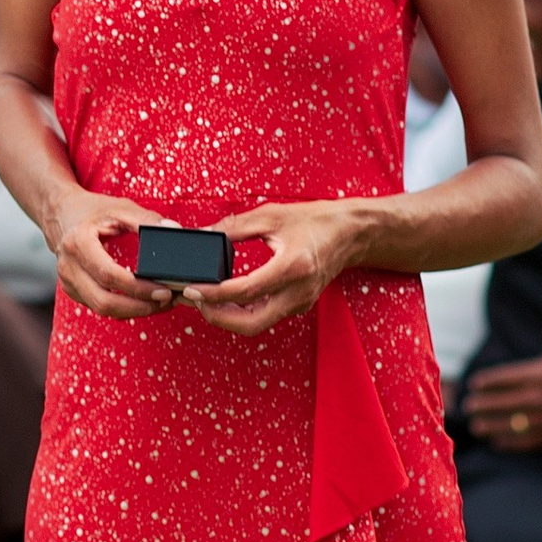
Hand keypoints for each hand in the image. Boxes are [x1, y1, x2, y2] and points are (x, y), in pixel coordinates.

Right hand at [46, 190, 182, 323]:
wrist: (61, 213)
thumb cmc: (92, 210)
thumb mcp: (120, 208)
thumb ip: (147, 220)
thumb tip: (172, 230)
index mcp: (78, 243)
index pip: (108, 274)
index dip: (137, 287)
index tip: (163, 289)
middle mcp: (68, 266)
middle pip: (103, 301)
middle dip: (138, 306)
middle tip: (165, 300)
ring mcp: (67, 281)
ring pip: (102, 309)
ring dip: (133, 311)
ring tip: (159, 303)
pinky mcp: (72, 290)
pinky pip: (99, 306)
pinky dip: (123, 308)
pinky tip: (142, 301)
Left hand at [182, 204, 359, 338]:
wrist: (349, 233)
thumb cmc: (314, 221)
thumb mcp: (270, 216)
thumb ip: (233, 227)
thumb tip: (203, 236)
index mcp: (292, 267)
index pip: (244, 291)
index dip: (213, 294)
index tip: (191, 288)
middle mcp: (297, 292)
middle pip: (249, 324)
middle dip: (216, 316)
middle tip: (194, 299)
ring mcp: (299, 303)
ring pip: (255, 325)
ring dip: (226, 317)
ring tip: (204, 298)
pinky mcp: (297, 306)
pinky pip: (264, 317)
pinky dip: (241, 312)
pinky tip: (226, 298)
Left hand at [464, 354, 541, 451]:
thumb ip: (526, 370)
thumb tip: (500, 380)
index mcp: (538, 374)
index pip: (501, 379)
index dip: (484, 383)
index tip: (474, 385)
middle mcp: (538, 397)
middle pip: (498, 403)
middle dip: (479, 405)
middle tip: (468, 406)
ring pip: (505, 425)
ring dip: (486, 426)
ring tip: (476, 426)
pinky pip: (520, 442)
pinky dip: (505, 443)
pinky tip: (496, 441)